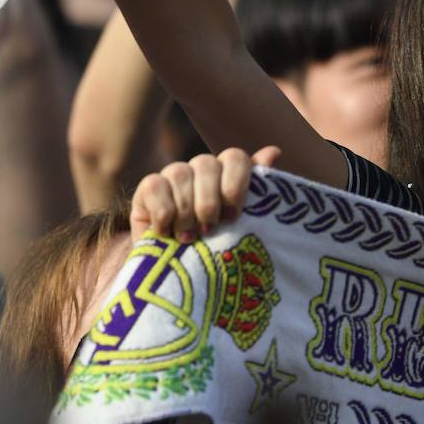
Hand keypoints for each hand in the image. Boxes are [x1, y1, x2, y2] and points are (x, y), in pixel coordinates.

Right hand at [130, 146, 280, 242]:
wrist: (177, 271)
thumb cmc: (216, 247)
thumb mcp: (242, 224)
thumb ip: (258, 189)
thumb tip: (274, 151)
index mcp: (228, 172)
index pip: (235, 157)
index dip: (235, 184)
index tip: (233, 216)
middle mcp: (202, 168)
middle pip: (207, 164)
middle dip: (209, 201)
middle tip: (209, 229)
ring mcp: (174, 174)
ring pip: (180, 174)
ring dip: (186, 211)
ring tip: (190, 237)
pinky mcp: (149, 187)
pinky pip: (155, 187)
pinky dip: (164, 213)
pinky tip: (167, 233)